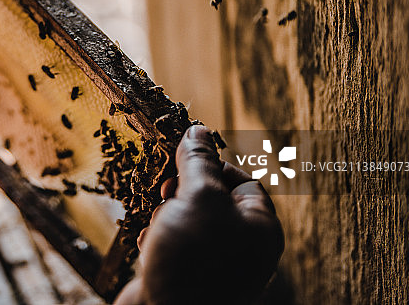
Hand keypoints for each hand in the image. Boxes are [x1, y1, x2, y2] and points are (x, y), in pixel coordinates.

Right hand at [116, 125, 283, 304]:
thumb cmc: (192, 261)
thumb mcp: (198, 197)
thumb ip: (198, 161)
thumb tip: (198, 130)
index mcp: (260, 228)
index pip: (243, 181)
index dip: (212, 166)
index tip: (183, 161)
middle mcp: (242, 248)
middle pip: (211, 199)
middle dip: (182, 191)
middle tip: (166, 191)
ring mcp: (214, 266)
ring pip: (186, 221)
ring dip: (165, 215)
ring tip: (157, 225)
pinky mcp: (186, 279)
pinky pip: (171, 246)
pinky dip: (156, 240)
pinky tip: (147, 246)